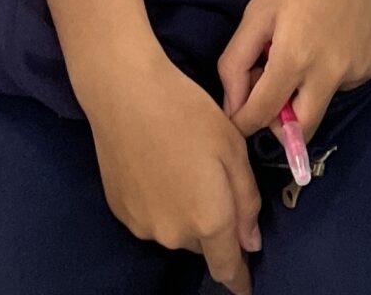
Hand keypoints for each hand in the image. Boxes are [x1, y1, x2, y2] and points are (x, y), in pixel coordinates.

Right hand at [74, 39, 262, 291]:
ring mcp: (143, 226)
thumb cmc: (189, 114)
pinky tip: (160, 170)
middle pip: (203, 244)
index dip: (239, 279)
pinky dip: (162, 205)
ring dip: (187, 216)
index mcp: (209, 219)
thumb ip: (246, 201)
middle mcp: (174, 234)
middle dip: (215, 227)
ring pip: (177, 231)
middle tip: (215, 182)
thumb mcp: (234, 150)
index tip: (246, 287)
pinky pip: (152, 219)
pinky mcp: (120, 212)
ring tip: (185, 169)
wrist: (125, 95)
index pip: (227, 266)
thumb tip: (250, 242)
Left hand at [219, 0, 370, 145]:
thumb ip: (236, 62)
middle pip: (303, 129)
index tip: (239, 116)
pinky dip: (336, 71)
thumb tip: (233, 106)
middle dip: (283, 125)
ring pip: (326, 100)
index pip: (261, 116)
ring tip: (310, 45)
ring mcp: (360, 71)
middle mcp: (331, 74)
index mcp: (294, 60)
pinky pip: (349, 81)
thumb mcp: (258, 10)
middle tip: (274, 99)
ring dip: (310, 90)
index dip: (244, 121)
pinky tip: (337, 37)